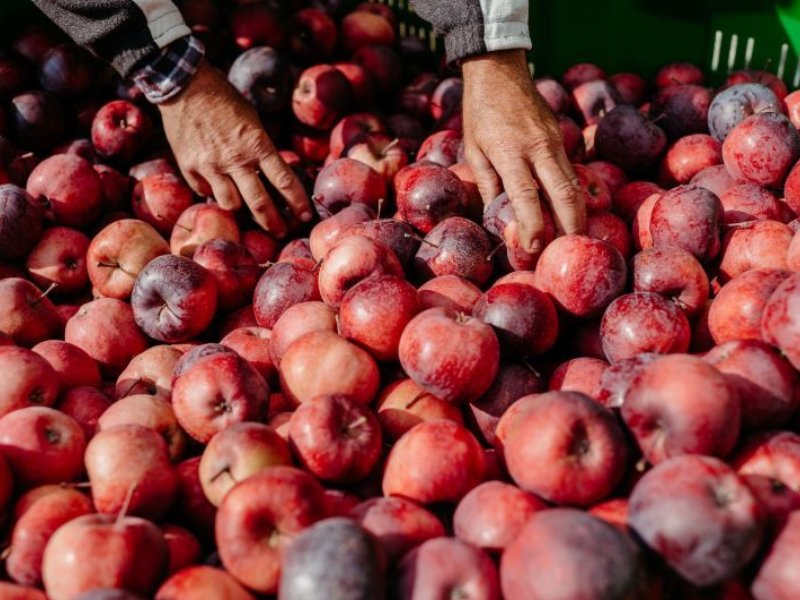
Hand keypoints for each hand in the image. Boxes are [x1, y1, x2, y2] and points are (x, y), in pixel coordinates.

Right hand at [158, 60, 311, 237]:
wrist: (184, 85)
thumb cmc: (224, 99)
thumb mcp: (252, 120)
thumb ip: (260, 149)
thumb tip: (269, 174)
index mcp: (257, 144)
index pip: (284, 181)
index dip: (297, 202)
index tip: (305, 216)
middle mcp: (236, 159)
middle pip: (260, 203)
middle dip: (272, 222)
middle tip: (280, 232)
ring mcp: (211, 166)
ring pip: (231, 204)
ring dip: (239, 207)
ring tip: (243, 207)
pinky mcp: (190, 167)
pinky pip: (205, 191)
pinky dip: (211, 191)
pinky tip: (214, 184)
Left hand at [461, 50, 585, 252]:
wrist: (499, 71)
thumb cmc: (480, 114)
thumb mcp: (474, 150)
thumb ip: (488, 185)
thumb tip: (497, 218)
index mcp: (510, 152)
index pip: (526, 196)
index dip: (532, 225)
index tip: (533, 246)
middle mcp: (538, 147)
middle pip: (564, 193)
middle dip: (571, 224)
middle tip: (570, 248)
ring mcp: (554, 140)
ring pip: (574, 183)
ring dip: (577, 212)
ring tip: (574, 234)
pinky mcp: (561, 136)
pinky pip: (572, 170)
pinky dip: (575, 192)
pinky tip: (573, 209)